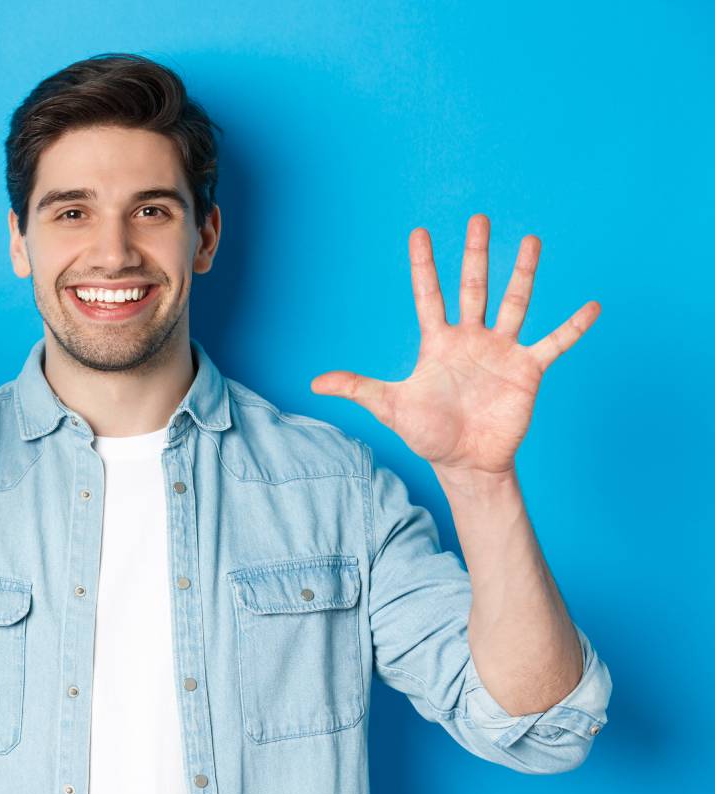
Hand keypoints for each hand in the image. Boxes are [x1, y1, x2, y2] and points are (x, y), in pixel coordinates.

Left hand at [309, 214, 599, 475]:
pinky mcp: (527, 369)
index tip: (419, 232)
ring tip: (532, 239)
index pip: (428, 294)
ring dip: (524, 273)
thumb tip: (314, 382)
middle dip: (475, 253)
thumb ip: (358, 388)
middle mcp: (471, 338)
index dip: (423, 265)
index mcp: (437, 342)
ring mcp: (501, 351)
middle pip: (474, 287)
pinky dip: (573, 327)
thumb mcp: (389, 407)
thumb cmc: (428, 434)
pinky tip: (592, 306)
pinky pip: (554, 343)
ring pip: (515, 303)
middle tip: (478, 218)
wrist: (466, 463)